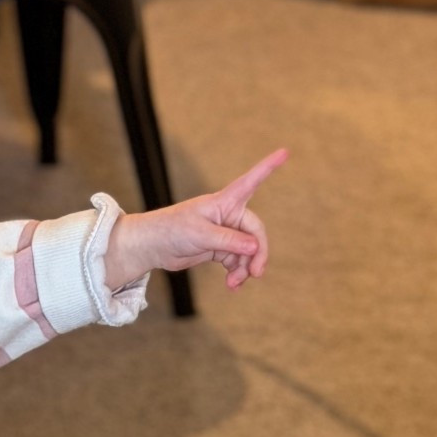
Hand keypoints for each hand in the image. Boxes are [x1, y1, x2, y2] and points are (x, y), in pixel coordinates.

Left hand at [105, 149, 284, 291]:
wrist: (152, 246)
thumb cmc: (172, 230)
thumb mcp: (200, 235)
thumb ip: (228, 240)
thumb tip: (255, 247)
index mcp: (224, 201)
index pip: (251, 182)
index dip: (268, 167)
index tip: (284, 152)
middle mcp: (228, 215)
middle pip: (255, 233)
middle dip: (257, 253)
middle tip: (256, 273)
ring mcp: (225, 233)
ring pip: (248, 251)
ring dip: (245, 268)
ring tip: (235, 284)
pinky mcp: (220, 248)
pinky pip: (237, 261)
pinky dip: (237, 273)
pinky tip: (232, 285)